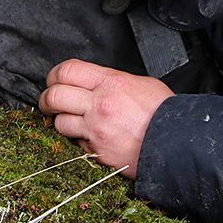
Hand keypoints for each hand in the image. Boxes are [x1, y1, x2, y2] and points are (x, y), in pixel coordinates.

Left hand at [38, 59, 173, 178]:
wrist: (177, 142)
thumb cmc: (163, 113)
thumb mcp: (139, 83)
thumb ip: (111, 81)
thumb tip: (92, 83)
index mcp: (111, 82)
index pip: (67, 71)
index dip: (54, 75)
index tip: (54, 81)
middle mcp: (100, 104)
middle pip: (55, 96)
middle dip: (46, 99)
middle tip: (48, 103)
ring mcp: (97, 129)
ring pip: (60, 123)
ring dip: (61, 122)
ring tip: (70, 121)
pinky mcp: (98, 151)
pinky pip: (77, 144)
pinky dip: (79, 141)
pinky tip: (91, 137)